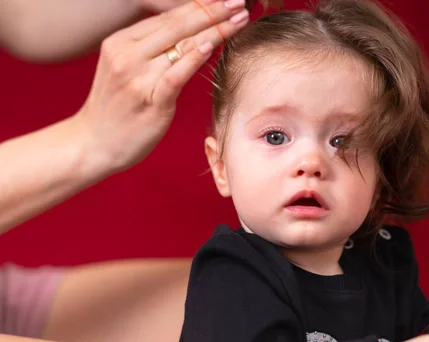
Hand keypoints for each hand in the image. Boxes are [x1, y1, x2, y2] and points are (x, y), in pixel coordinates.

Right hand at [73, 0, 249, 172]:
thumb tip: (190, 35)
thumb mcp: (125, 69)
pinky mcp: (149, 101)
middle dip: (213, 11)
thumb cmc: (116, 108)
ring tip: (240, 19)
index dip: (200, 5)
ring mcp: (137, 77)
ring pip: (181, 46)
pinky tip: (210, 48)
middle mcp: (127, 54)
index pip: (168, 17)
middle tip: (239, 1)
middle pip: (178, 25)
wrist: (92, 143)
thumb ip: (151, 50)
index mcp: (121, 42)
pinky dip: (192, 60)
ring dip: (215, 31)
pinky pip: (175, 75)